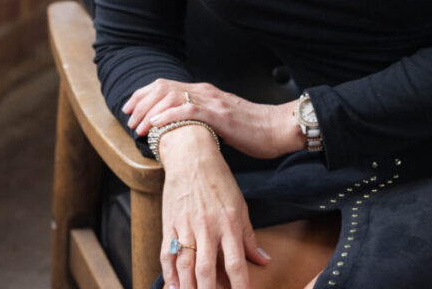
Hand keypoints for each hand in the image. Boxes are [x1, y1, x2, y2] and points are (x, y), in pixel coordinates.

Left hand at [122, 79, 303, 158]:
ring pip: (172, 96)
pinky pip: (189, 110)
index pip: (166, 85)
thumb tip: (182, 130)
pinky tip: (155, 125)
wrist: (277, 128)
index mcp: (205, 92)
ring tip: (137, 126)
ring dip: (149, 111)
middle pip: (163, 87)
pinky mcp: (220, 115)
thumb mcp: (221, 120)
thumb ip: (203, 119)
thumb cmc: (252, 129)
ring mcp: (213, 102)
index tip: (129, 109)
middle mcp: (206, 92)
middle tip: (128, 119)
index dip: (143, 95)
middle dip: (141, 102)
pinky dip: (168, 115)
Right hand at [157, 124, 270, 288]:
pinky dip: (169, 275)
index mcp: (229, 223)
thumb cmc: (218, 180)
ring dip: (188, 288)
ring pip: (185, 267)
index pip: (236, 263)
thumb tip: (263, 260)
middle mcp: (207, 227)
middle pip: (207, 271)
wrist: (192, 156)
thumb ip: (249, 237)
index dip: (240, 286)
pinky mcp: (169, 225)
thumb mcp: (240, 205)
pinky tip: (173, 288)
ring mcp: (186, 227)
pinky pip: (167, 256)